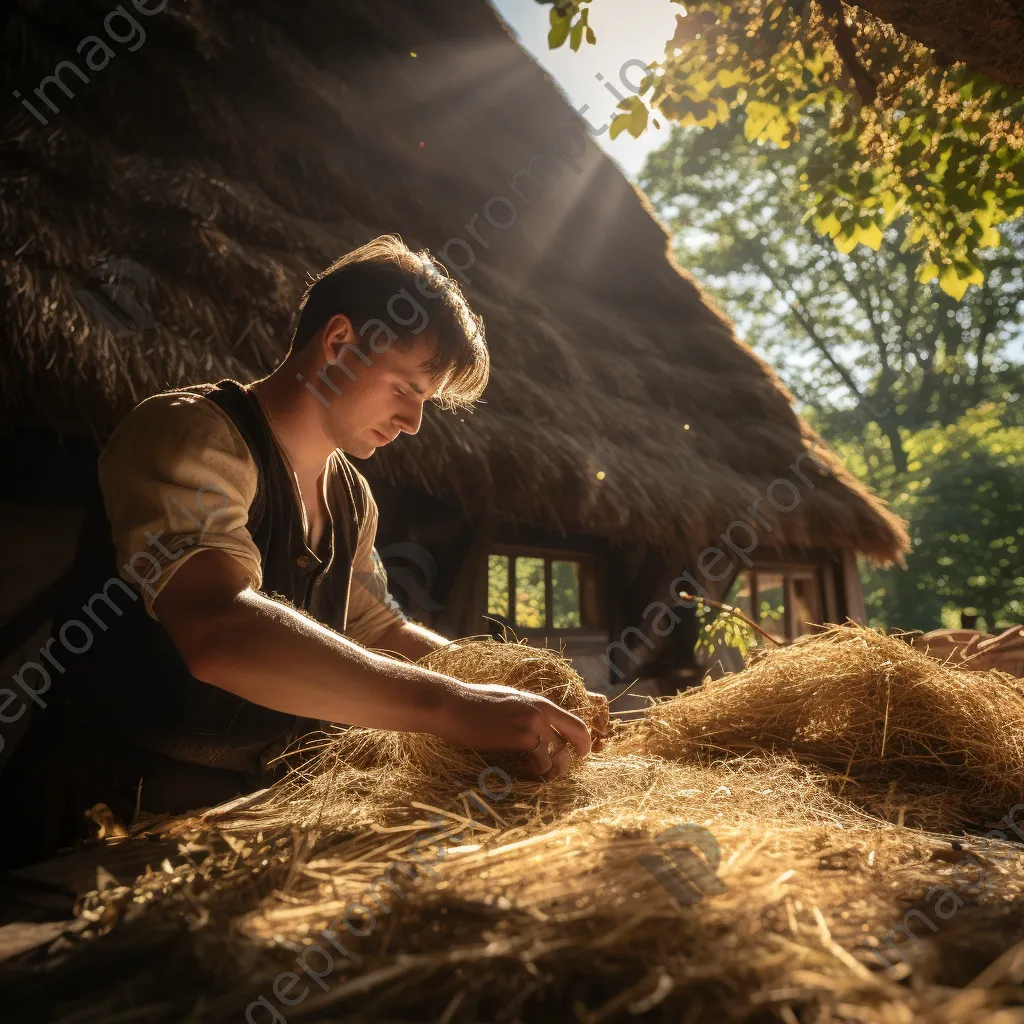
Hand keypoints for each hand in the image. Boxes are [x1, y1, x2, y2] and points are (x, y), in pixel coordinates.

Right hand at [433, 681, 591, 778]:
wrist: (453, 705)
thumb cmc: (474, 704)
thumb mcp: (509, 700)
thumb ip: (527, 712)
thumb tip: (538, 727)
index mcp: (540, 702)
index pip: (575, 722)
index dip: (582, 741)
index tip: (579, 753)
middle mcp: (542, 711)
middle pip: (576, 738)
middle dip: (574, 758)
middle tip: (563, 771)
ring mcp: (534, 724)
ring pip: (559, 755)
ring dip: (553, 770)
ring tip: (540, 775)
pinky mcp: (522, 738)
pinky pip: (541, 763)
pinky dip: (536, 772)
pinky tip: (525, 771)